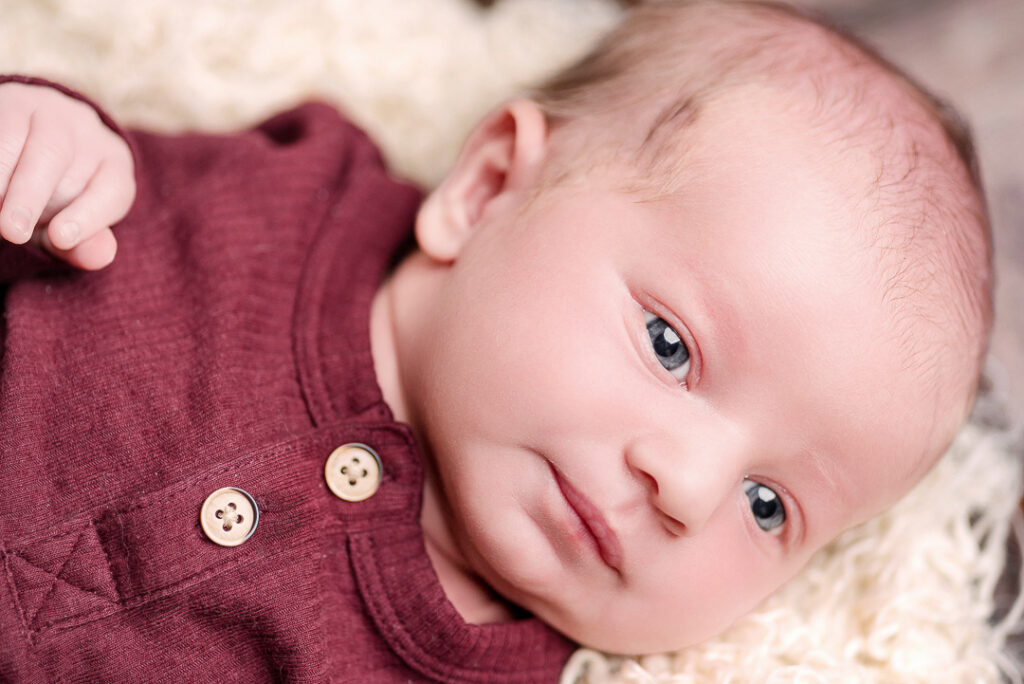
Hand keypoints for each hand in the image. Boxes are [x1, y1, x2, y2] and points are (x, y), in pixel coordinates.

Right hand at [0, 82, 134, 268]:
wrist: (26, 148)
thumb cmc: (55, 200)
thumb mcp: (70, 225)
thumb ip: (83, 244)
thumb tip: (102, 256)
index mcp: (113, 161)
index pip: (113, 187)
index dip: (89, 215)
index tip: (61, 238)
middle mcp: (84, 128)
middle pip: (57, 156)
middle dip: (31, 197)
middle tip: (12, 231)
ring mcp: (43, 108)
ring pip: (18, 136)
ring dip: (0, 177)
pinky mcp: (9, 102)